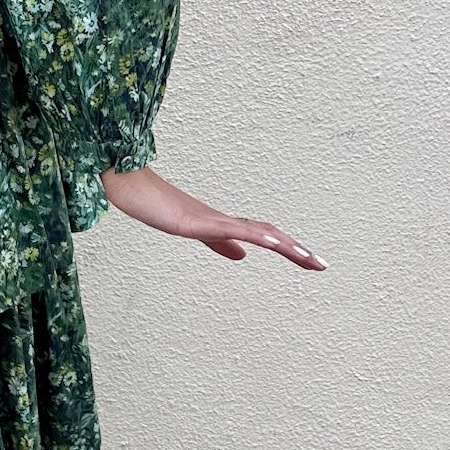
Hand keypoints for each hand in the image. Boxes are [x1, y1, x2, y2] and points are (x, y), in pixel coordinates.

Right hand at [98, 165, 326, 270]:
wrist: (127, 183)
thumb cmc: (152, 202)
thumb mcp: (191, 231)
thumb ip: (217, 242)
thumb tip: (243, 256)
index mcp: (221, 223)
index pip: (263, 234)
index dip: (288, 246)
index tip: (310, 260)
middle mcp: (223, 218)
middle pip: (268, 232)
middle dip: (296, 249)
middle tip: (322, 265)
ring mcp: (211, 218)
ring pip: (256, 231)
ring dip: (284, 244)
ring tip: (308, 258)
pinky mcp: (197, 219)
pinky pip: (230, 227)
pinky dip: (255, 234)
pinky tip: (272, 241)